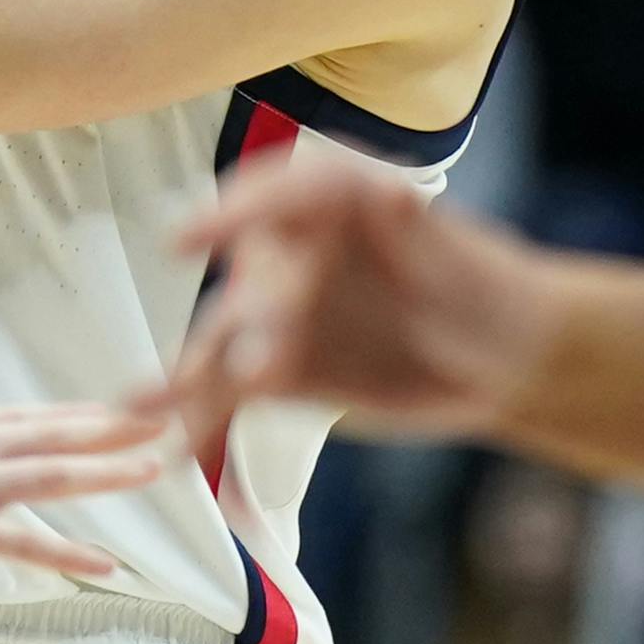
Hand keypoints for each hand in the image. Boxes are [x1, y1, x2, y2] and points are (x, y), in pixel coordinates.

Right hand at [0, 399, 172, 589]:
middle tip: (162, 416)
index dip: (67, 415)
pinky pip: (24, 540)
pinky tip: (106, 563)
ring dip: (107, 470)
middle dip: (110, 424)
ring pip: (50, 471)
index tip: (109, 411)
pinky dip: (68, 550)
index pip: (16, 418)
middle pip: (48, 431)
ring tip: (154, 467)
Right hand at [165, 158, 563, 460]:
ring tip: (144, 404)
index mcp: (325, 203)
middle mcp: (290, 255)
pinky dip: (199, 421)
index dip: (230, 215)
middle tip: (258, 357)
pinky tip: (173, 448)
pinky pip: (228, 395)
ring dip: (187, 374)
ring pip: (223, 344)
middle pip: (249, 283)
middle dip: (245, 319)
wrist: (500, 353)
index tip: (187, 238)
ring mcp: (279, 318)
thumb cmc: (473, 279)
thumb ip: (409, 219)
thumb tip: (389, 195)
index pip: (271, 197)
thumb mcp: (447, 239)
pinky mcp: (278, 374)